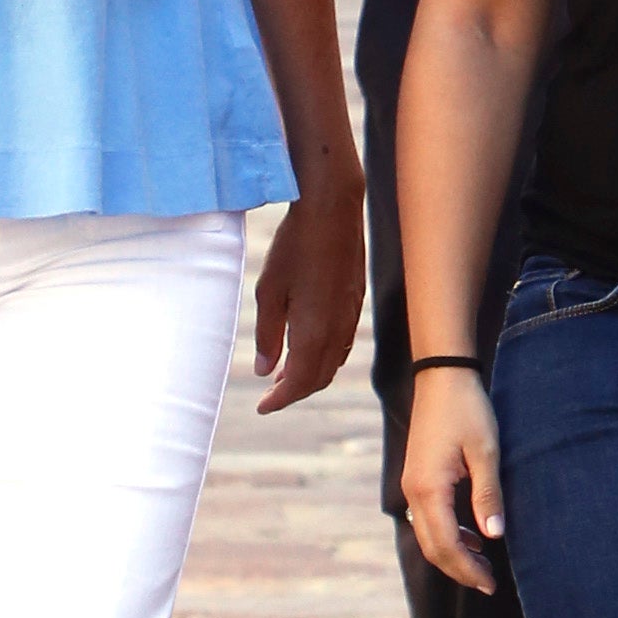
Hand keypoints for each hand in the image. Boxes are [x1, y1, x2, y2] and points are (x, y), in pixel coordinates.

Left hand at [250, 171, 364, 415]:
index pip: (298, 383)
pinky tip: (309, 345)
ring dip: (311, 375)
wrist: (332, 210)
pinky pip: (343, 344)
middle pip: (318, 379)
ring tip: (285, 373)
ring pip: (333, 363)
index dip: (279, 400)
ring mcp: (351, 317)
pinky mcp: (356, 302)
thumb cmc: (294, 248)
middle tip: (270, 393)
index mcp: (313, 333)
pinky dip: (325, 356)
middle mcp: (337, 332)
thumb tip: (263, 370)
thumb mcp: (268, 292)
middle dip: (294, 391)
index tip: (262, 407)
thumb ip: (267, 335)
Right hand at [401, 364, 502, 594]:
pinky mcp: (417, 478)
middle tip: (488, 582)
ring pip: (427, 535)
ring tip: (484, 563)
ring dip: (453, 553)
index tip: (491, 584)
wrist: (442, 376)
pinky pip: (427, 518)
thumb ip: (488, 495)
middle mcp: (413, 491)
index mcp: (429, 489)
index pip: (446, 544)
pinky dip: (448, 534)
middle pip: (432, 547)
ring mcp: (411, 485)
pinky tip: (472, 535)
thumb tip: (494, 535)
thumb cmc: (467, 409)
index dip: (468, 569)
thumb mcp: (486, 451)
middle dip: (459, 569)